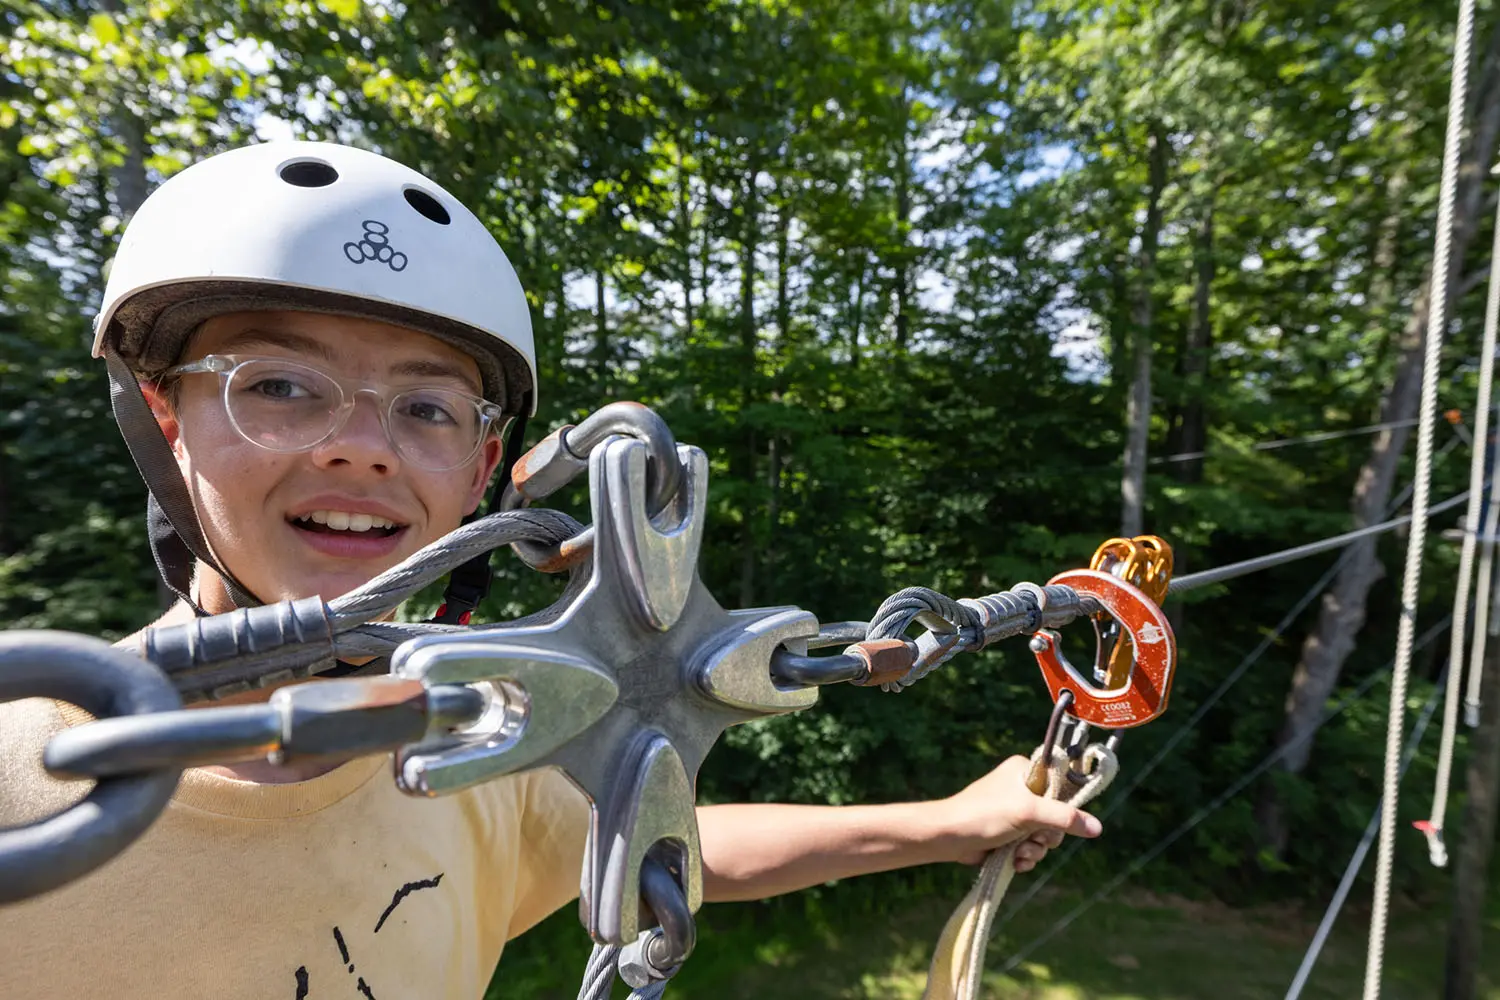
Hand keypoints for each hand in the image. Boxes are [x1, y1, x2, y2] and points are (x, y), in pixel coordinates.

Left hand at [931, 754, 1103, 866]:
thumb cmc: (984, 814)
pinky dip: (1025, 857)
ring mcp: (1017, 812)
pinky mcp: (1010, 833)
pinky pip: (1031, 847)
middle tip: (1033, 838)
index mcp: (1027, 771)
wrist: (949, 837)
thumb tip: (1097, 827)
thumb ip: (1064, 818)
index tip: (1058, 819)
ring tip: (1019, 853)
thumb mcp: (1028, 812)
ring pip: (1045, 836)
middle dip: (1047, 835)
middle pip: (1057, 816)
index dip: (1065, 806)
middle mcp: (1023, 788)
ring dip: (1035, 850)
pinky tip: (1015, 862)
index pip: (1063, 785)